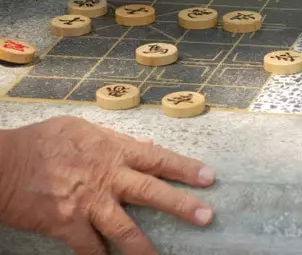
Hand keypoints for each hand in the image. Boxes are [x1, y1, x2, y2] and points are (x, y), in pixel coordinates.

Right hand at [0, 116, 215, 254]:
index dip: (186, 168)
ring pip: (125, 228)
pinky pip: (90, 249)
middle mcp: (107, 177)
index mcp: (114, 150)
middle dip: (182, 205)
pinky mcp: (67, 225)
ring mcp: (88, 203)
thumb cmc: (44, 141)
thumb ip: (119, 139)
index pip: (158, 158)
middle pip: (151, 192)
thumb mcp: (84, 130)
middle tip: (206, 216)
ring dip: (146, 247)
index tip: (210, 177)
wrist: (5, 164)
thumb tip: (148, 145)